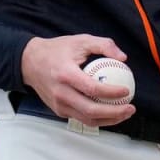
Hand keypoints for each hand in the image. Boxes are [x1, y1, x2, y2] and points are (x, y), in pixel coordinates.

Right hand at [19, 35, 135, 127]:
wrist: (29, 62)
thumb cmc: (57, 50)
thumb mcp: (81, 40)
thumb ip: (103, 45)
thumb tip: (123, 58)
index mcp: (65, 74)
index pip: (92, 88)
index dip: (111, 92)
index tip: (126, 91)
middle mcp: (61, 93)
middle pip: (90, 110)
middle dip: (114, 113)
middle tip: (130, 108)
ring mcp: (58, 105)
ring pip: (87, 119)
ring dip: (109, 120)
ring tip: (124, 113)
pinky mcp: (58, 111)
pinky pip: (81, 118)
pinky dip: (98, 118)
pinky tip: (110, 113)